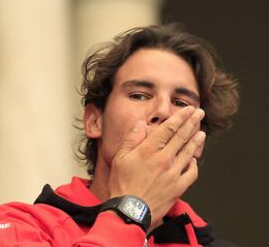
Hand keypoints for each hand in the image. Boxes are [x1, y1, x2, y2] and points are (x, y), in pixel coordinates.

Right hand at [108, 106, 205, 230]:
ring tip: (200, 133)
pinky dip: (194, 164)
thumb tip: (140, 124)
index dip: (181, 116)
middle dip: (192, 122)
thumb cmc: (123, 185)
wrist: (130, 210)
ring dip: (196, 140)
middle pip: (182, 136)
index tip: (188, 110)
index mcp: (149, 150)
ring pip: (189, 152)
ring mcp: (173, 173)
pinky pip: (192, 172)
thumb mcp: (120, 158)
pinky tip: (193, 160)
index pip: (169, 128)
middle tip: (199, 114)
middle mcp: (164, 159)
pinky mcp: (179, 187)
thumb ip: (131, 139)